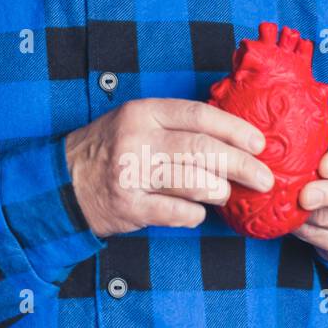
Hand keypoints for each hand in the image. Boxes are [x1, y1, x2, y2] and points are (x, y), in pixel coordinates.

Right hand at [64, 98, 273, 238]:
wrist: (64, 181)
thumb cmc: (109, 149)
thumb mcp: (136, 122)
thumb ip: (175, 124)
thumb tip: (231, 136)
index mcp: (142, 112)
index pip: (198, 115)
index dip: (234, 128)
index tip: (260, 143)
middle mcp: (136, 139)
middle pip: (202, 148)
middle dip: (241, 164)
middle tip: (264, 178)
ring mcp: (130, 173)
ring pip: (192, 181)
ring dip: (218, 190)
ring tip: (226, 194)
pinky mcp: (128, 205)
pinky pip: (176, 212)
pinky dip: (194, 214)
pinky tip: (197, 212)